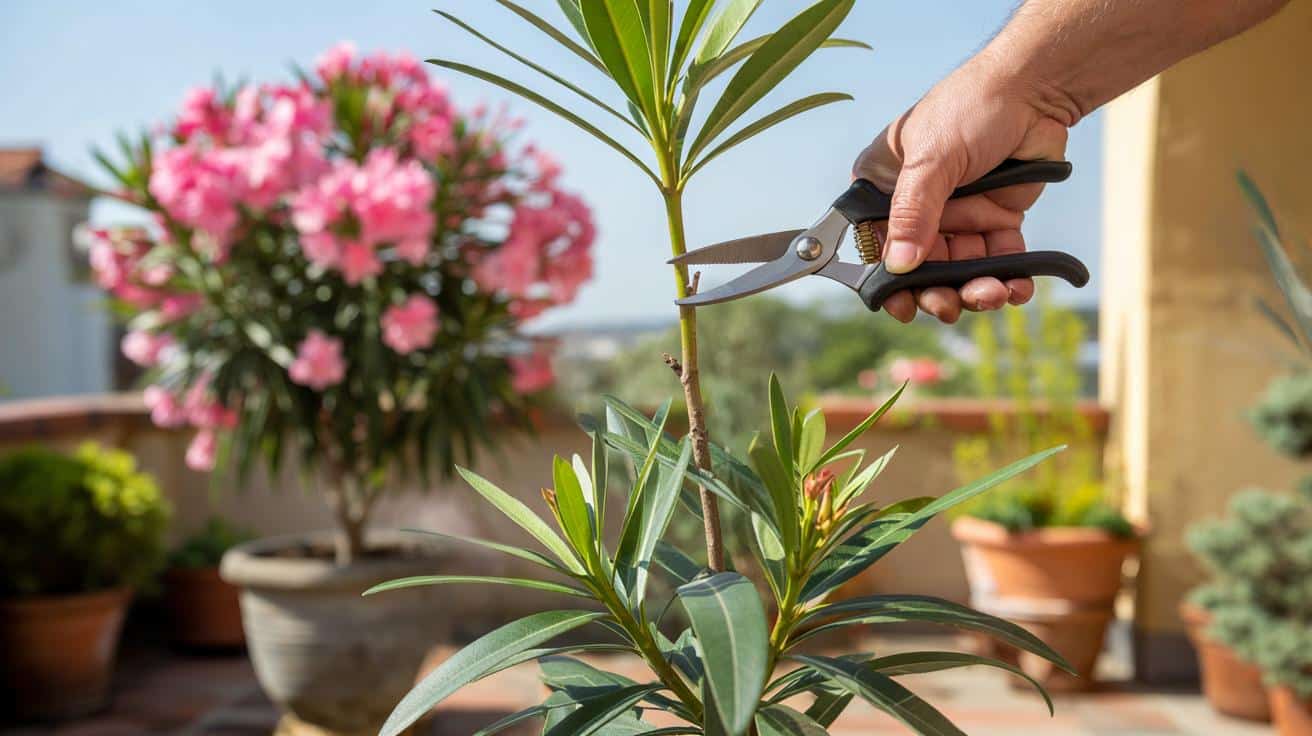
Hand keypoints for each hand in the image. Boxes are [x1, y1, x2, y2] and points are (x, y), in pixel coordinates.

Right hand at [852, 57, 1070, 322]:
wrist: (1036, 90)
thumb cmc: (970, 108)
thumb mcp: (932, 160)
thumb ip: (914, 213)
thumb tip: (899, 265)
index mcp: (883, 186)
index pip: (875, 243)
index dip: (886, 278)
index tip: (900, 306)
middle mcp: (917, 206)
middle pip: (918, 266)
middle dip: (935, 291)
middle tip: (950, 306)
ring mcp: (957, 216)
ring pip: (958, 270)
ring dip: (973, 288)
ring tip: (991, 294)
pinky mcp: (995, 221)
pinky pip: (997, 261)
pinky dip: (1007, 279)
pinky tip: (1015, 289)